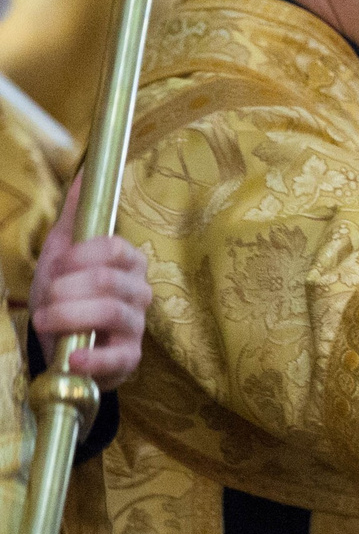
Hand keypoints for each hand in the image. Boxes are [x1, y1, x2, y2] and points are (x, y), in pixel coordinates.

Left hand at [30, 185, 149, 387]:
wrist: (62, 341)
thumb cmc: (67, 293)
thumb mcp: (64, 252)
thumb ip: (76, 216)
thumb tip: (83, 173)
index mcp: (127, 263)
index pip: (117, 249)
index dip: (83, 255)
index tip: (58, 264)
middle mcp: (139, 292)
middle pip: (110, 281)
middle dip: (67, 289)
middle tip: (45, 299)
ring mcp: (136, 326)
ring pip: (110, 313)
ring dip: (68, 316)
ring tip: (44, 322)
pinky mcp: (128, 359)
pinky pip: (118, 357)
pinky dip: (92, 358)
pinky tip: (72, 358)